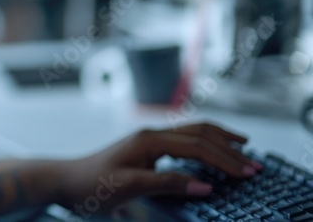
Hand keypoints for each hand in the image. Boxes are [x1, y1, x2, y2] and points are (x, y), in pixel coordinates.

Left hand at [56, 122, 260, 213]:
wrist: (65, 180)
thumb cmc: (91, 185)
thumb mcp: (128, 187)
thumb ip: (167, 184)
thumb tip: (205, 185)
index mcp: (149, 141)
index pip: (198, 147)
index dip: (225, 160)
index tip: (248, 172)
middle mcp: (151, 135)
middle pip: (200, 134)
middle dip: (229, 148)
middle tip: (255, 164)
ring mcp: (148, 139)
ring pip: (192, 132)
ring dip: (219, 140)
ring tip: (243, 146)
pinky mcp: (146, 148)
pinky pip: (183, 140)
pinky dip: (204, 142)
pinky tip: (211, 150)